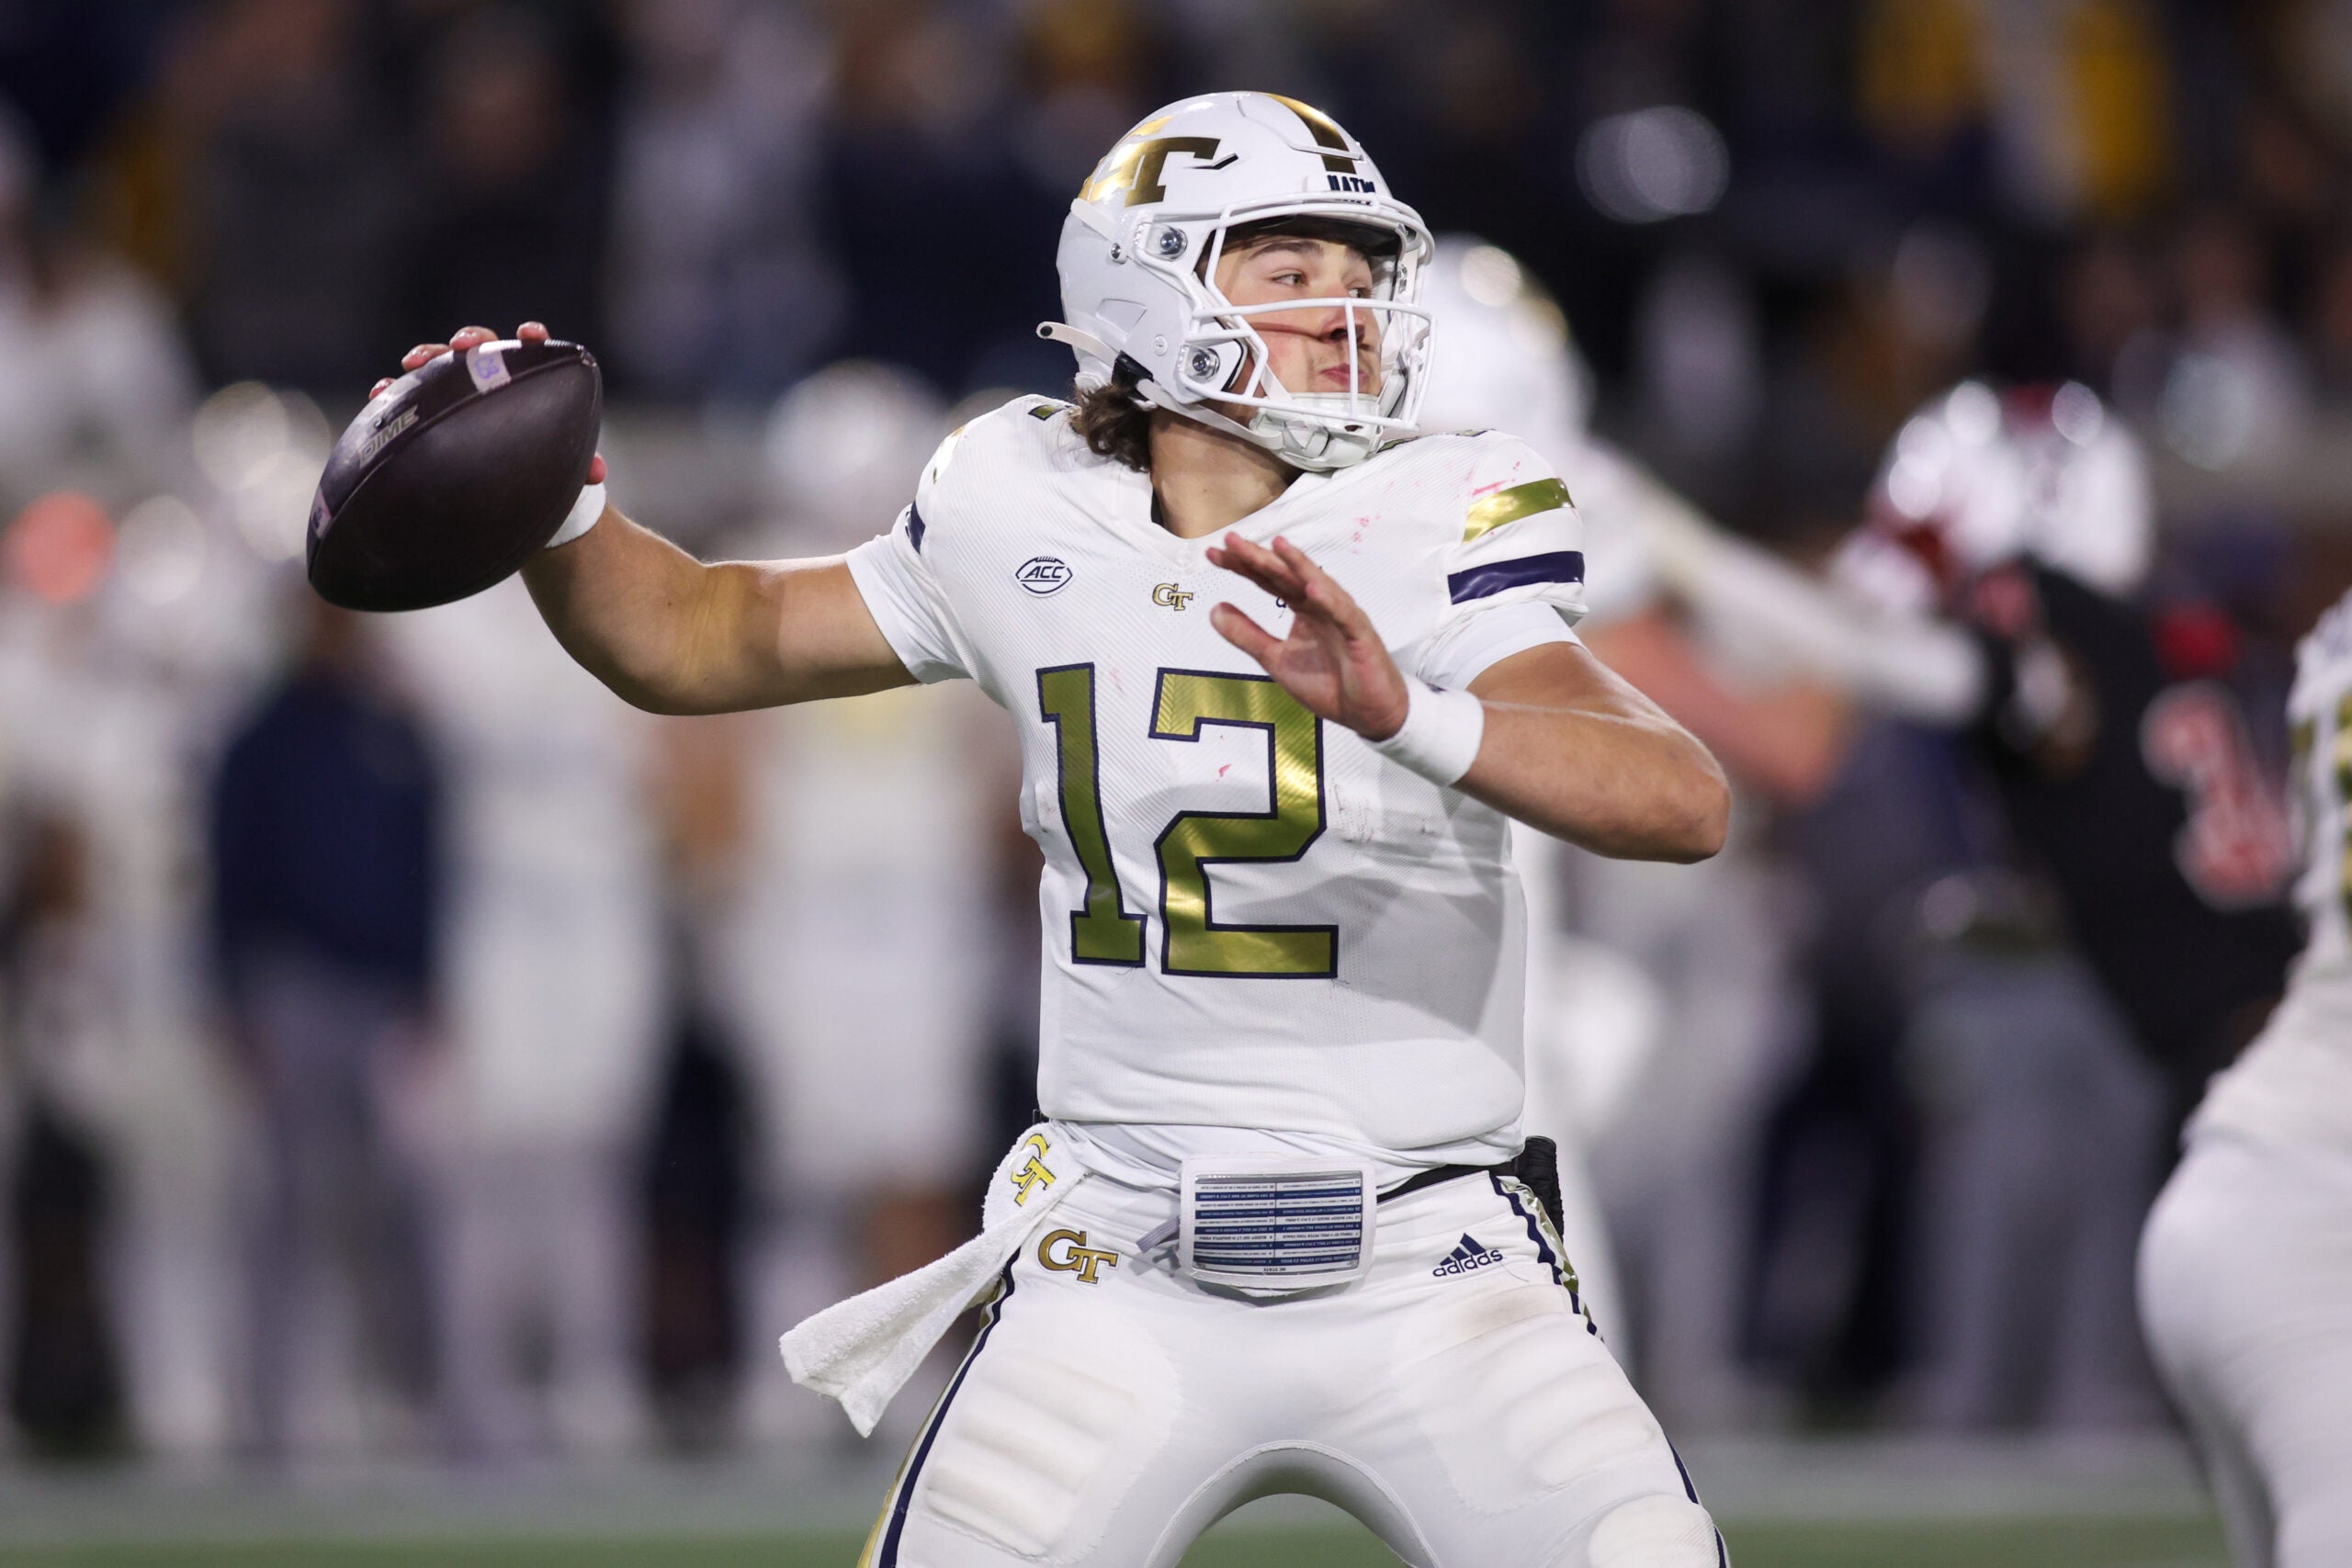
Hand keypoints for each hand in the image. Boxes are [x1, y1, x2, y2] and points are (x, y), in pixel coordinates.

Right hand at [371, 321, 605, 484]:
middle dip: (469, 339)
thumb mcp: (558, 464)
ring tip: (411, 363)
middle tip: (462, 346)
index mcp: (525, 380)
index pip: (530, 350)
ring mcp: (454, 387)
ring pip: (438, 361)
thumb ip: (580, 465)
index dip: (530, 337)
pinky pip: (406, 392)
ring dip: (425, 355)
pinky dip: (392, 389)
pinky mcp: (427, 405)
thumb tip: (597, 474)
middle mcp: (488, 376)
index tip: (529, 334)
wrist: (506, 484)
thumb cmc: (537, 462)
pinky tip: (380, 394)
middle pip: (479, 346)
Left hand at [1206, 533, 1410, 739]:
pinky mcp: (1361, 636)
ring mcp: (1343, 617)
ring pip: (1318, 586)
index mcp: (1303, 609)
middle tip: (1232, 540)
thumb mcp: (1276, 660)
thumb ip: (1247, 634)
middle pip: (1288, 575)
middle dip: (1260, 558)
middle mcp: (1322, 605)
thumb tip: (1214, 610)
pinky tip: (1312, 588)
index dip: (1242, 566)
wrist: (1367, 713)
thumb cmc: (1331, 684)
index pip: (1268, 580)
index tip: (1214, 554)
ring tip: (1276, 547)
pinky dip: (1330, 601)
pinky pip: (1344, 615)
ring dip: (1298, 566)